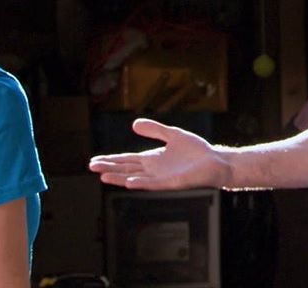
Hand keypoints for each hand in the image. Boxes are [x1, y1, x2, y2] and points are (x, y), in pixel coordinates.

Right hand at [88, 118, 231, 189]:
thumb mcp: (172, 135)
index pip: (127, 160)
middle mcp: (154, 170)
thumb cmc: (196, 151)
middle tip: (91, 167)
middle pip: (126, 169)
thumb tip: (133, 124)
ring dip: (120, 178)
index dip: (111, 160)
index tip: (94, 161)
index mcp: (152, 160)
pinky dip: (142, 183)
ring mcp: (162, 178)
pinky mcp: (172, 183)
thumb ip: (155, 130)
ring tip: (103, 176)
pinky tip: (130, 182)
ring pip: (136, 178)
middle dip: (109, 168)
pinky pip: (154, 184)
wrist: (215, 161)